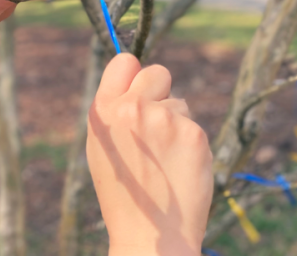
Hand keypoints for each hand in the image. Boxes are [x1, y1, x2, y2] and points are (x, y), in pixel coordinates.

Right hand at [86, 55, 212, 255]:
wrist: (149, 234)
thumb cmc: (123, 192)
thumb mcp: (102, 146)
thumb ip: (115, 110)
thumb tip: (136, 80)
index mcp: (104, 110)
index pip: (125, 62)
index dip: (134, 74)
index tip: (139, 88)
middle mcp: (133, 108)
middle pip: (157, 72)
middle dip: (160, 91)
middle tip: (157, 123)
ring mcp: (165, 119)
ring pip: (180, 102)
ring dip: (175, 122)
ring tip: (164, 158)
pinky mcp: (194, 134)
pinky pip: (194, 125)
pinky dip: (190, 144)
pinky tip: (180, 167)